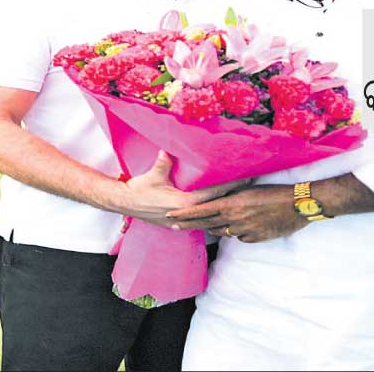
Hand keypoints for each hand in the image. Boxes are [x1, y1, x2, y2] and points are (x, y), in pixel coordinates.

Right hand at [115, 151, 249, 227]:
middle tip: (249, 187)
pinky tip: (218, 210)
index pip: (212, 194)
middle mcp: (185, 214)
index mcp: (183, 203)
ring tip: (238, 198)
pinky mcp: (176, 222)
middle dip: (231, 197)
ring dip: (222, 206)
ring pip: (208, 215)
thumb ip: (163, 164)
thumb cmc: (138, 190)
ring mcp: (181, 221)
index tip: (244, 180)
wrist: (124, 203)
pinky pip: (198, 219)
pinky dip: (210, 214)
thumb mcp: (152, 176)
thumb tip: (167, 150)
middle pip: (214, 206)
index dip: (229, 187)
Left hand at [166, 184, 308, 242]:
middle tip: (174, 226)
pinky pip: (240, 237)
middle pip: (207, 224)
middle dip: (189, 225)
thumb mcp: (249, 189)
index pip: (202, 211)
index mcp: (232, 205)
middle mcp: (235, 219)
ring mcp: (245, 231)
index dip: (185, 215)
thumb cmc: (274, 191)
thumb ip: (233, 196)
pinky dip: (236, 232)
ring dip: (215, 228)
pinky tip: (240, 226)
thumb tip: (222, 199)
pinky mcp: (255, 239)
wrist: (297, 205)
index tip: (171, 217)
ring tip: (206, 226)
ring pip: (223, 232)